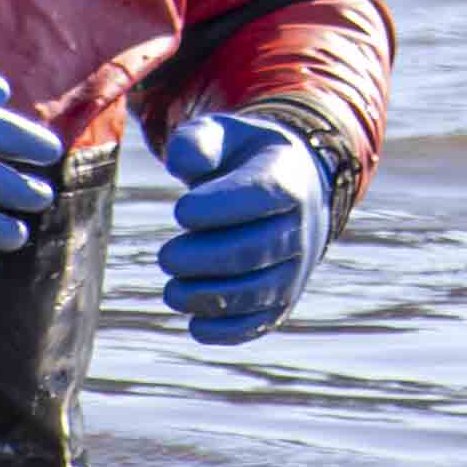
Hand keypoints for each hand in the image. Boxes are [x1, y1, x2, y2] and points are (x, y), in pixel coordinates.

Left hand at [149, 108, 334, 345]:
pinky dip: (225, 330)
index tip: (180, 210)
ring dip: (206, 296)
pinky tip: (194, 321)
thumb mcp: (223, 137)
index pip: (259, 195)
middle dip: (200, 258)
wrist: (291, 194)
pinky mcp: (283, 302)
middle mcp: (300, 227)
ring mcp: (295, 269)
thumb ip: (196, 142)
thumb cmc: (243, 163)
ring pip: (254, 291)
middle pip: (252, 250)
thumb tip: (183, 166)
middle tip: (167, 256)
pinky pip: (258, 323)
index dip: (216, 207)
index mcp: (287, 179)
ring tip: (173, 290)